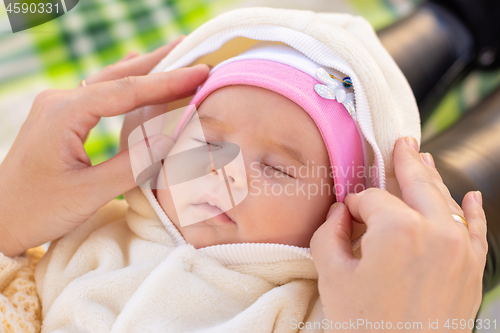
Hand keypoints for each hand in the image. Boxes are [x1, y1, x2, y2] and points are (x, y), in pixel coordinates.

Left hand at [0, 37, 209, 256]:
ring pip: (110, 81)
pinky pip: (100, 93)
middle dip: (159, 63)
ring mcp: (58, 106)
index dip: (166, 82)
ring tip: (176, 57)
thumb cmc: (37, 210)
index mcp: (64, 114)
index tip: (199, 74)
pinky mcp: (61, 117)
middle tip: (194, 50)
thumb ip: (132, 166)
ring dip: (145, 70)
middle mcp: (60, 101)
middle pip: (118, 75)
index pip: (126, 91)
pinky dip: (127, 83)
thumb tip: (171, 141)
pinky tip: (137, 71)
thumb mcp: (88, 193)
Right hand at [310, 137, 486, 331]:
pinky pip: (477, 229)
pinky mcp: (472, 269)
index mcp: (398, 228)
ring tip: (421, 159)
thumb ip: (330, 231)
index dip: (353, 203)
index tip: (345, 213)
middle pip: (416, 183)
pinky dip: (472, 210)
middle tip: (402, 142)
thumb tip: (341, 211)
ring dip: (431, 177)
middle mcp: (436, 231)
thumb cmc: (363, 325)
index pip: (370, 198)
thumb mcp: (331, 274)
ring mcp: (461, 249)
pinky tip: (469, 195)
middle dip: (404, 161)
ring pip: (446, 199)